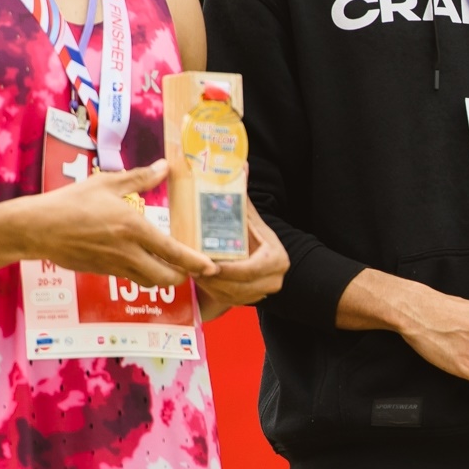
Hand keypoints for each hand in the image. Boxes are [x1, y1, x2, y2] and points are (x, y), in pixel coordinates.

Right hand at [18, 160, 216, 286]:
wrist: (37, 228)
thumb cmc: (71, 202)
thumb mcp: (107, 184)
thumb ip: (140, 178)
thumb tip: (165, 166)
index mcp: (133, 228)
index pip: (173, 252)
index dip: (195, 263)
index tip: (212, 268)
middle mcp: (127, 251)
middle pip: (166, 277)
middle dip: (183, 276)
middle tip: (192, 267)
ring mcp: (114, 265)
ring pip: (149, 282)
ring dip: (164, 277)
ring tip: (172, 266)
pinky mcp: (102, 272)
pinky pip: (130, 278)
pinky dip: (143, 274)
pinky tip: (144, 262)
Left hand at [195, 206, 289, 321]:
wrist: (261, 251)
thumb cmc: (252, 232)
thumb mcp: (249, 217)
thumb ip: (243, 199)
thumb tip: (242, 169)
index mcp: (276, 259)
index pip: (251, 270)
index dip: (229, 270)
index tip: (209, 265)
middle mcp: (273, 279)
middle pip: (239, 287)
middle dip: (213, 280)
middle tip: (192, 268)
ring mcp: (262, 292)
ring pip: (231, 296)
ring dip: (209, 286)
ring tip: (191, 272)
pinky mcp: (250, 300)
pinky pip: (228, 300)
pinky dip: (211, 291)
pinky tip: (199, 279)